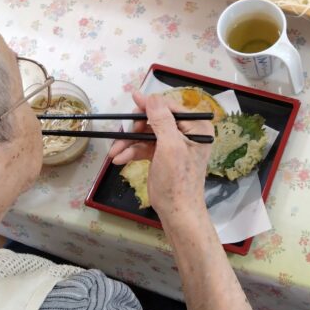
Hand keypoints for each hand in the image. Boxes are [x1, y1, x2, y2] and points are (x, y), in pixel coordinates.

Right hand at [107, 91, 212, 217]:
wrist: (176, 212)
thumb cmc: (177, 181)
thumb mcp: (170, 147)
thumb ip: (162, 120)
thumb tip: (152, 97)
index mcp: (196, 128)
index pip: (171, 108)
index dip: (151, 105)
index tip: (133, 99)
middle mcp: (187, 133)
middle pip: (156, 120)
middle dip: (136, 128)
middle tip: (122, 133)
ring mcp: (174, 144)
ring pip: (147, 134)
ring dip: (129, 142)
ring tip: (113, 152)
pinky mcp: (162, 155)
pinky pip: (145, 147)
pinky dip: (131, 151)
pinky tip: (119, 159)